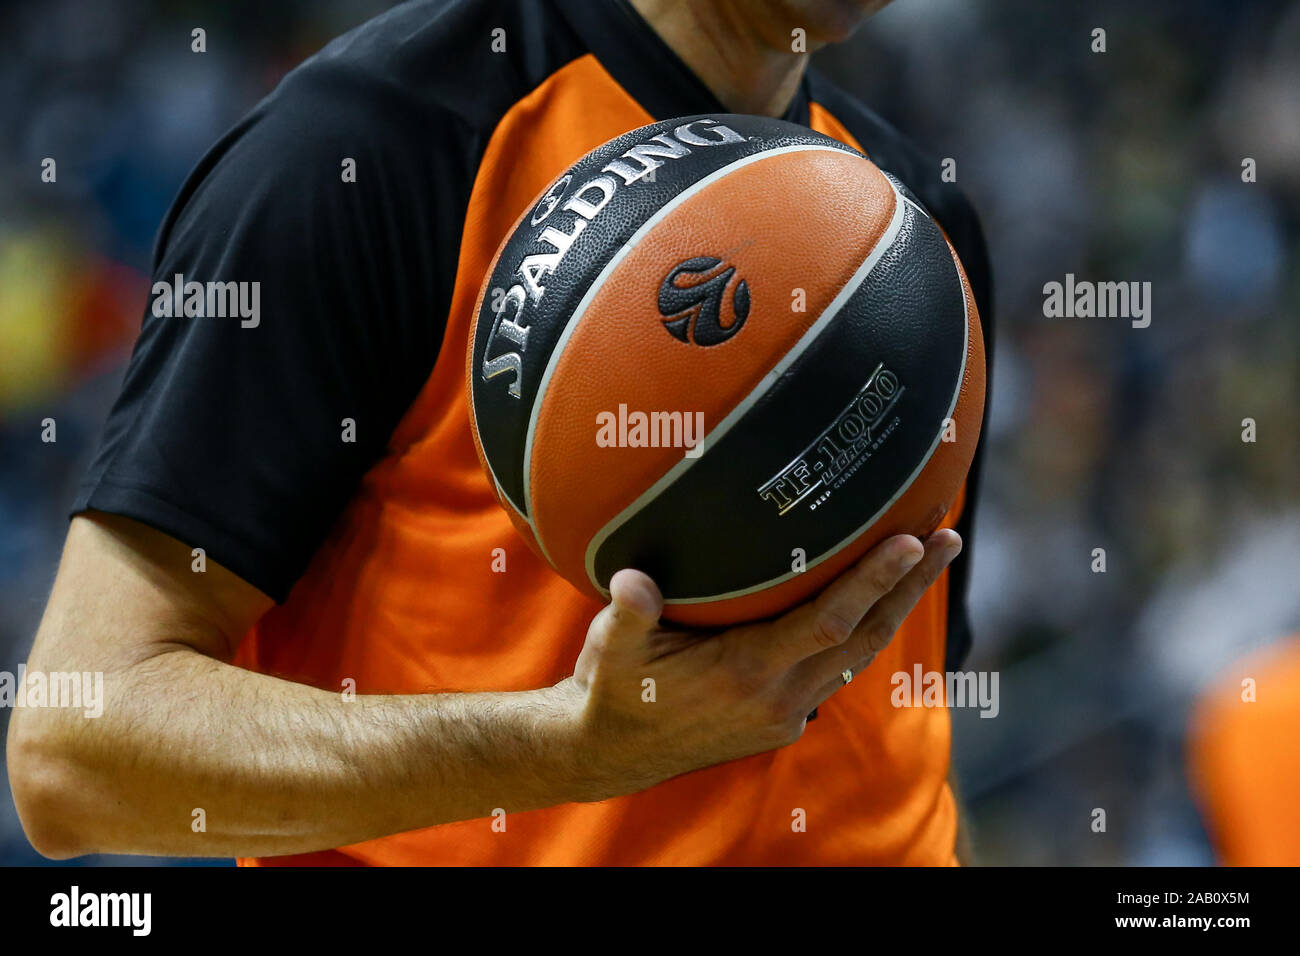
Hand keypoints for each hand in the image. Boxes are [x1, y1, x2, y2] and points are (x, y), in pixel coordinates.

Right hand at [557, 529, 961, 799]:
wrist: (610, 751)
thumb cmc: (612, 688)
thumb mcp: (612, 647)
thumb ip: (629, 612)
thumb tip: (633, 579)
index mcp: (746, 672)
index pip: (827, 620)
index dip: (873, 580)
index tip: (911, 541)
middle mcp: (778, 697)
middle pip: (864, 636)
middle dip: (910, 586)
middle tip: (948, 536)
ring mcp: (785, 713)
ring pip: (858, 655)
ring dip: (894, 608)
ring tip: (926, 561)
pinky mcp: (782, 721)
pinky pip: (836, 672)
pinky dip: (863, 635)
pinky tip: (874, 605)